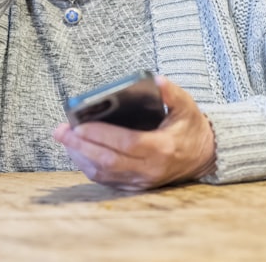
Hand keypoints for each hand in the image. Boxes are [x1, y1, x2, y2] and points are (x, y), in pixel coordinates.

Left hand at [52, 76, 216, 190]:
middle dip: (80, 146)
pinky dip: (88, 166)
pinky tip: (76, 151)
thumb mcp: (187, 107)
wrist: (205, 156)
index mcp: (162, 148)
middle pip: (109, 161)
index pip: (126, 143)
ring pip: (104, 173)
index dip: (101, 135)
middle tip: (60, 131)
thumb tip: (156, 80)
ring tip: (63, 138)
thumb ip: (171, 93)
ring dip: (80, 156)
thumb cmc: (190, 128)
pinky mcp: (135, 186)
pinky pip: (106, 179)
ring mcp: (142, 181)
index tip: (79, 125)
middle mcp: (150, 169)